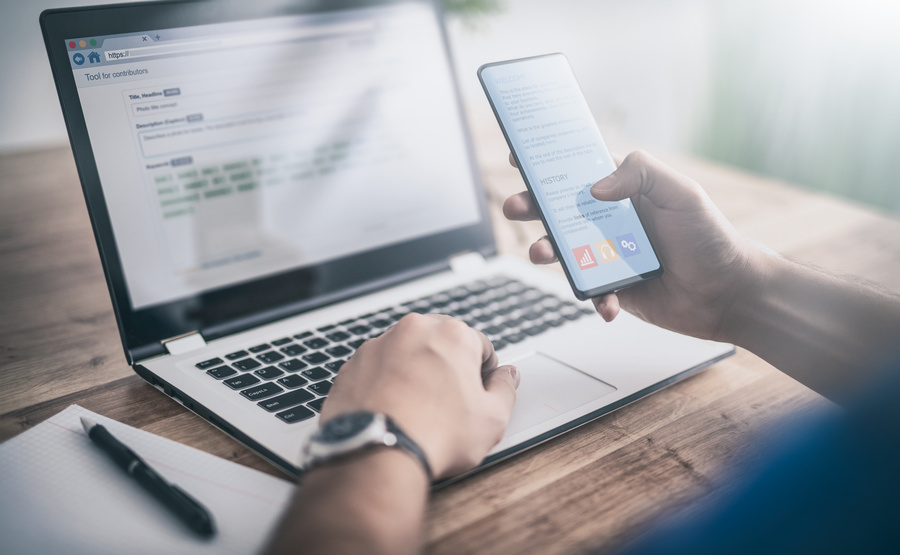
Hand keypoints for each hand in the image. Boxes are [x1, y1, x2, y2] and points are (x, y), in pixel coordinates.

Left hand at [321, 313, 519, 478]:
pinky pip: (378, 369)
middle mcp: (414, 330)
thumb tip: (508, 375)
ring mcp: (379, 345)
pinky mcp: (352, 364)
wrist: (375, 452)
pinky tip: (392, 411)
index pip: (480, 346)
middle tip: (448, 404)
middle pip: (441, 344)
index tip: (477, 395)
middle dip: (447, 368)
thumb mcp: (491, 418)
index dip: (483, 374)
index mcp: (452, 334)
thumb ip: (506, 389)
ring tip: (417, 410)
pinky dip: (386, 384)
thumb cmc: (436, 434)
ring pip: (407, 354)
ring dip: (415, 373)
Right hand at [503, 150, 762, 341]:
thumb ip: (641, 174)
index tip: (521, 156)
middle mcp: (612, 221)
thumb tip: (595, 187)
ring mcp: (609, 255)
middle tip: (515, 206)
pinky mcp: (613, 288)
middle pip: (561, 209)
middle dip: (533, 206)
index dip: (550, 162)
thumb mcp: (682, 193)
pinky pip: (590, 291)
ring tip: (541, 253)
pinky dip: (593, 297)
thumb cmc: (711, 239)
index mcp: (627, 191)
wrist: (729, 294)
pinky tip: (606, 301)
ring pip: (565, 250)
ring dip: (547, 250)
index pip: (581, 170)